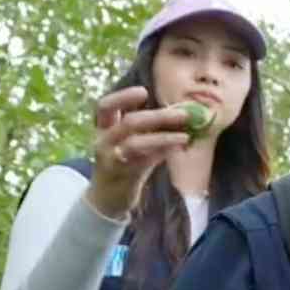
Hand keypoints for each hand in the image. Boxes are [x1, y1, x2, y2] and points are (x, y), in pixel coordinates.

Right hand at [85, 87, 190, 219]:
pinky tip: (176, 149)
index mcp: (104, 127)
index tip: (144, 92)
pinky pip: (143, 161)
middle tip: (184, 114)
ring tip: (186, 136)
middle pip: (129, 122)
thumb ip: (150, 128)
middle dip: (158, 116)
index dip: (123, 97)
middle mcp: (104, 140)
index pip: (105, 106)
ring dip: (163, 137)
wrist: (108, 197)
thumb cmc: (125, 163)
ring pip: (136, 143)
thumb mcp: (133, 142)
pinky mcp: (122, 174)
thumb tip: (183, 113)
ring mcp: (111, 158)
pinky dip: (161, 153)